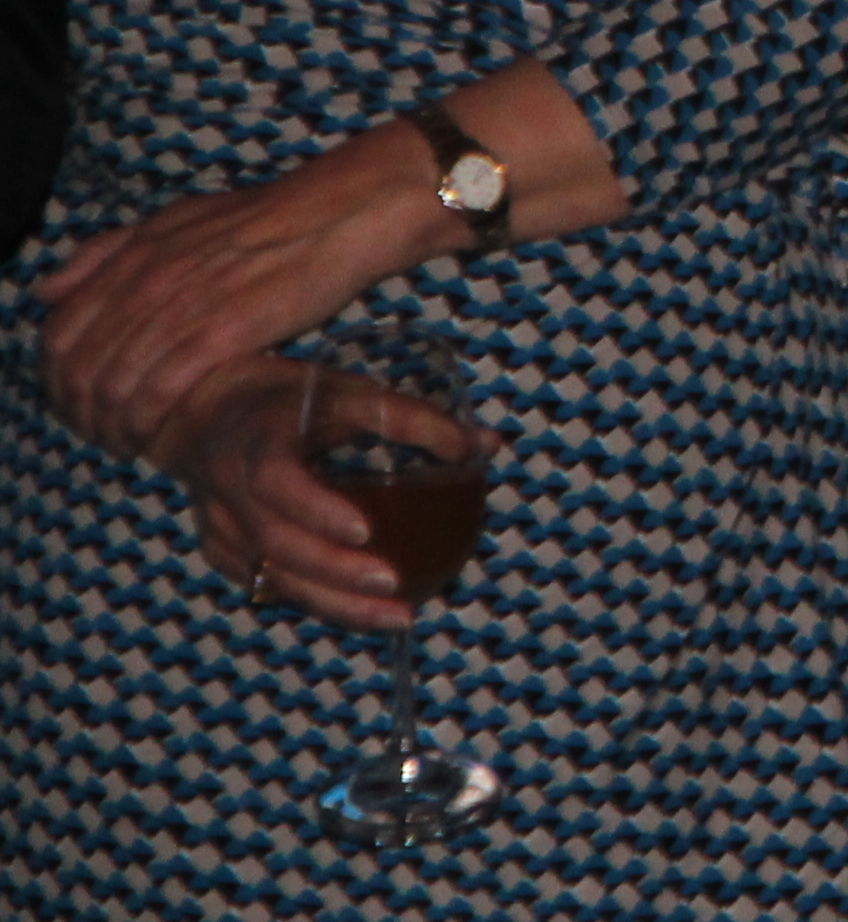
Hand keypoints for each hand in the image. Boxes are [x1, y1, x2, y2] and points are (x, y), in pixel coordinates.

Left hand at [38, 131, 441, 464]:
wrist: (335, 215)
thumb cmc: (264, 218)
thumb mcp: (175, 219)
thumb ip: (106, 252)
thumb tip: (46, 291)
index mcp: (130, 258)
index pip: (59, 334)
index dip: (59, 379)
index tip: (81, 402)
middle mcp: (143, 283)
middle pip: (78, 369)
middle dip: (81, 413)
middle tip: (105, 434)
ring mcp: (178, 308)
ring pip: (111, 386)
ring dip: (112, 426)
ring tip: (131, 443)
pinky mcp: (219, 334)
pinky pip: (157, 392)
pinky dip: (148, 423)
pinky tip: (160, 437)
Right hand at [167, 357, 431, 633]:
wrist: (199, 412)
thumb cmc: (288, 397)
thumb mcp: (344, 390)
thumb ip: (412, 418)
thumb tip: (488, 446)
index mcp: (256, 440)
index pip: (276, 481)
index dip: (316, 509)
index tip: (364, 531)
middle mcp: (229, 488)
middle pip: (274, 542)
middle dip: (333, 571)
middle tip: (392, 585)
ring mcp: (219, 525)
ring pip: (269, 577)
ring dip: (333, 603)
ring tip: (398, 617)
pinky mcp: (220, 552)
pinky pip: (267, 587)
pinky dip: (316, 601)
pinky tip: (365, 613)